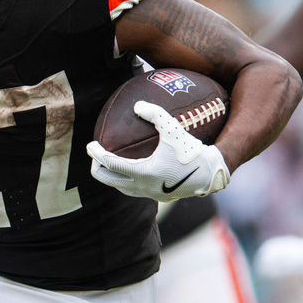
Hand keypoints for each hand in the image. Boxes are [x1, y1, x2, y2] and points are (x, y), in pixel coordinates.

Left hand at [86, 101, 229, 201]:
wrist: (211, 174)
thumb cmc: (191, 150)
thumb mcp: (173, 129)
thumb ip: (155, 114)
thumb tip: (137, 105)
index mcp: (142, 172)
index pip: (109, 164)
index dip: (97, 154)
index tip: (90, 144)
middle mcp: (141, 187)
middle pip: (107, 180)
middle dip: (97, 167)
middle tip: (95, 154)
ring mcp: (148, 194)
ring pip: (119, 187)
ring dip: (111, 175)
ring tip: (108, 161)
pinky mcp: (157, 197)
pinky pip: (133, 190)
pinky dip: (125, 180)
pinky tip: (129, 170)